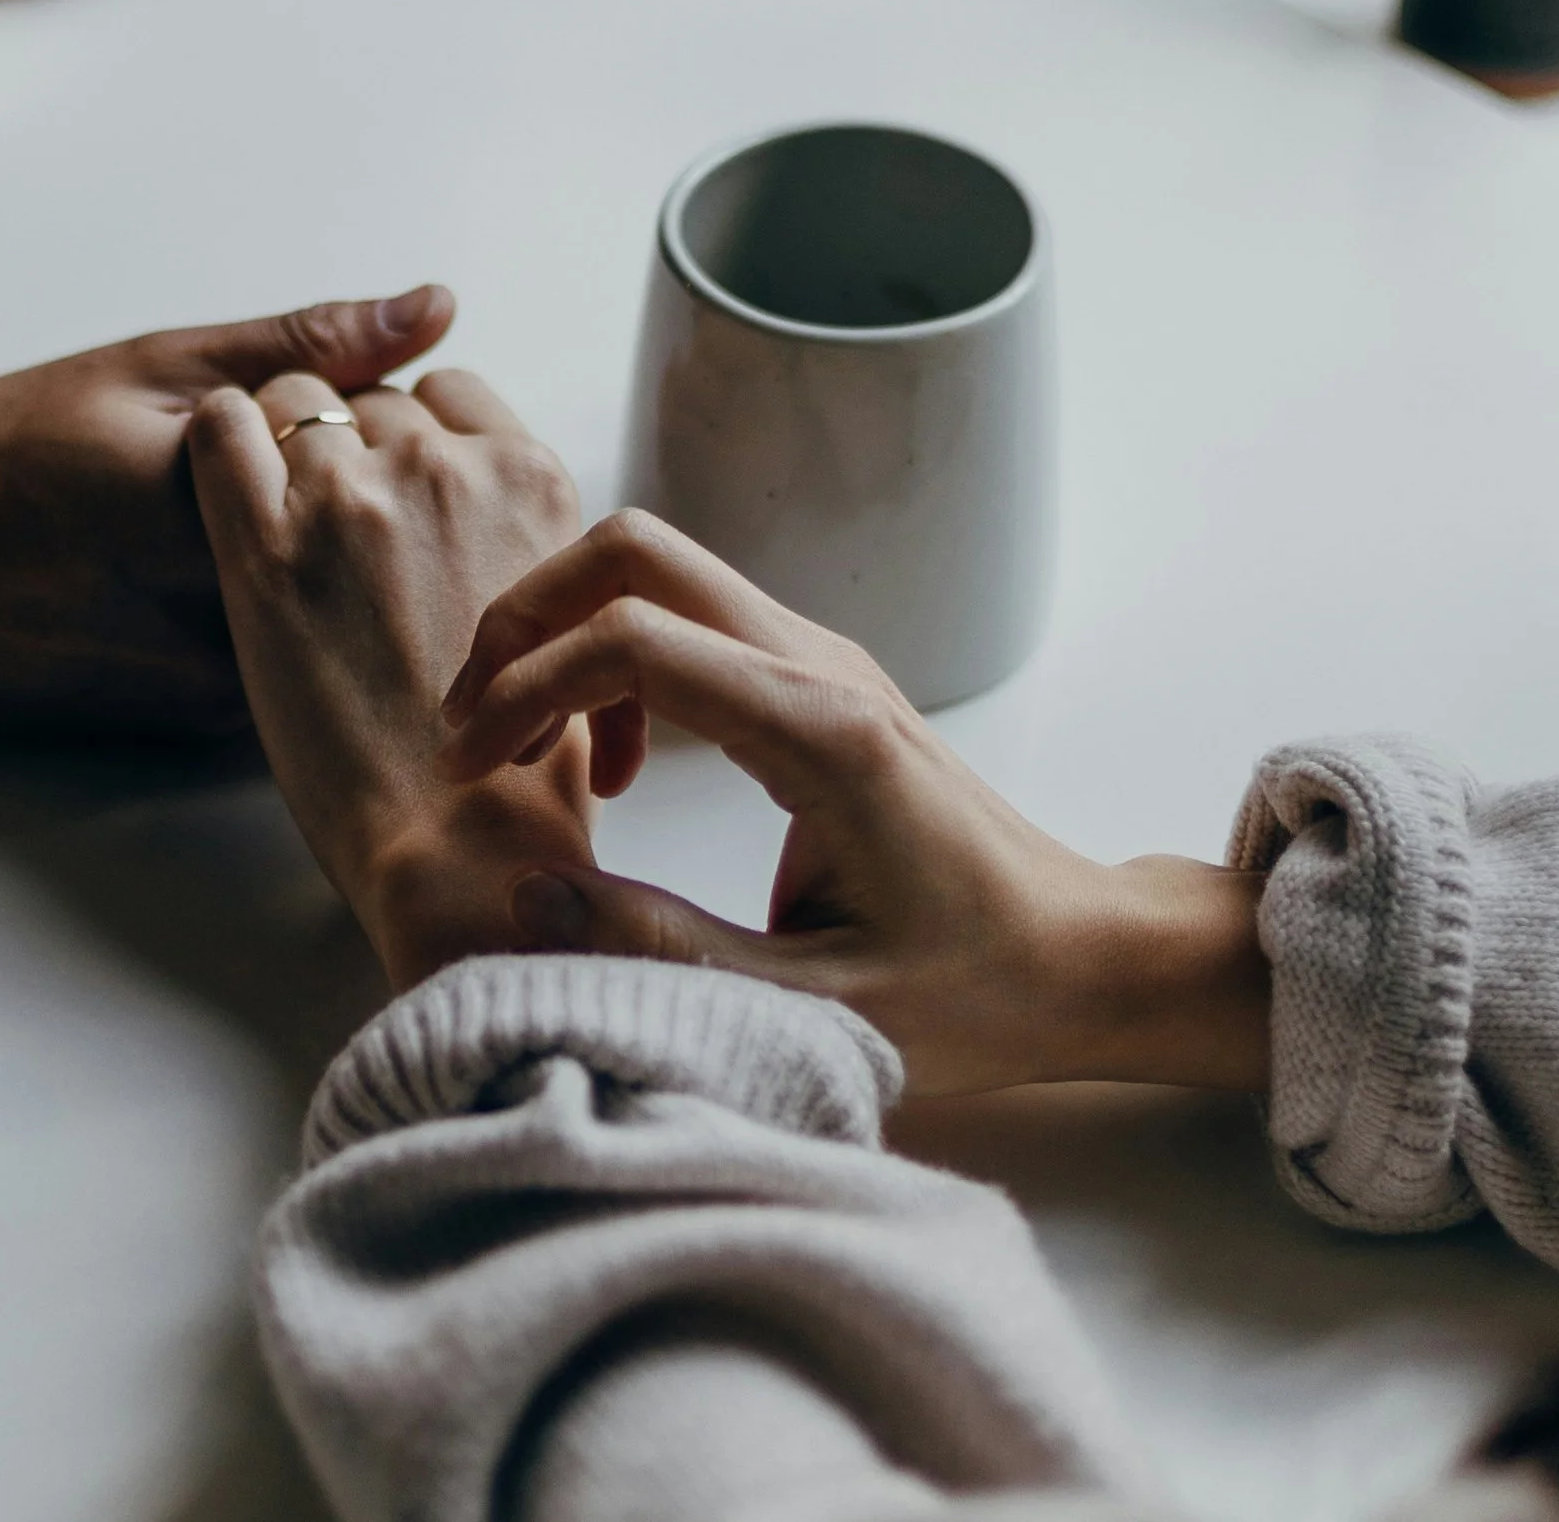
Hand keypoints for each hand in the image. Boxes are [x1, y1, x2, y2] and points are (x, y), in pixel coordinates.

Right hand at [0, 287, 457, 728]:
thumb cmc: (8, 457)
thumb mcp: (154, 368)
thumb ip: (305, 345)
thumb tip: (435, 307)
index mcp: (241, 511)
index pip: (399, 461)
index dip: (376, 423)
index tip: (319, 406)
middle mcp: (248, 617)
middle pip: (391, 551)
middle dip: (375, 502)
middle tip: (281, 466)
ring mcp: (236, 685)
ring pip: (354, 618)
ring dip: (346, 571)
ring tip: (238, 529)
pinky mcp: (218, 726)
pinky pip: (308, 666)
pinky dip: (304, 624)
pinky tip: (225, 586)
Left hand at [186, 369, 593, 988]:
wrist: (459, 843)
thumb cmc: (517, 764)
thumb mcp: (564, 619)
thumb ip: (525, 542)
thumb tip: (490, 523)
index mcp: (530, 481)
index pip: (452, 393)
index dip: (412, 433)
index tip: (392, 486)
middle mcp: (447, 470)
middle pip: (371, 399)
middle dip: (347, 446)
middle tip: (330, 529)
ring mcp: (354, 498)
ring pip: (295, 399)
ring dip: (280, 446)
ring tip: (276, 523)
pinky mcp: (265, 545)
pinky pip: (220, 425)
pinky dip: (217, 440)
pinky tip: (221, 489)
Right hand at [437, 509, 1270, 1096]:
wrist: (1084, 957)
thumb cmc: (976, 992)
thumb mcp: (811, 1007)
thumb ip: (662, 952)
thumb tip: (526, 898)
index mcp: (821, 733)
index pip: (633, 639)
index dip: (525, 689)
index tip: (474, 770)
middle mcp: (822, 666)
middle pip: (636, 551)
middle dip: (527, 618)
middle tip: (478, 729)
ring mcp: (824, 660)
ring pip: (658, 570)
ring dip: (567, 636)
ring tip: (531, 754)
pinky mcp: (819, 680)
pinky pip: (690, 621)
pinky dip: (617, 663)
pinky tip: (615, 769)